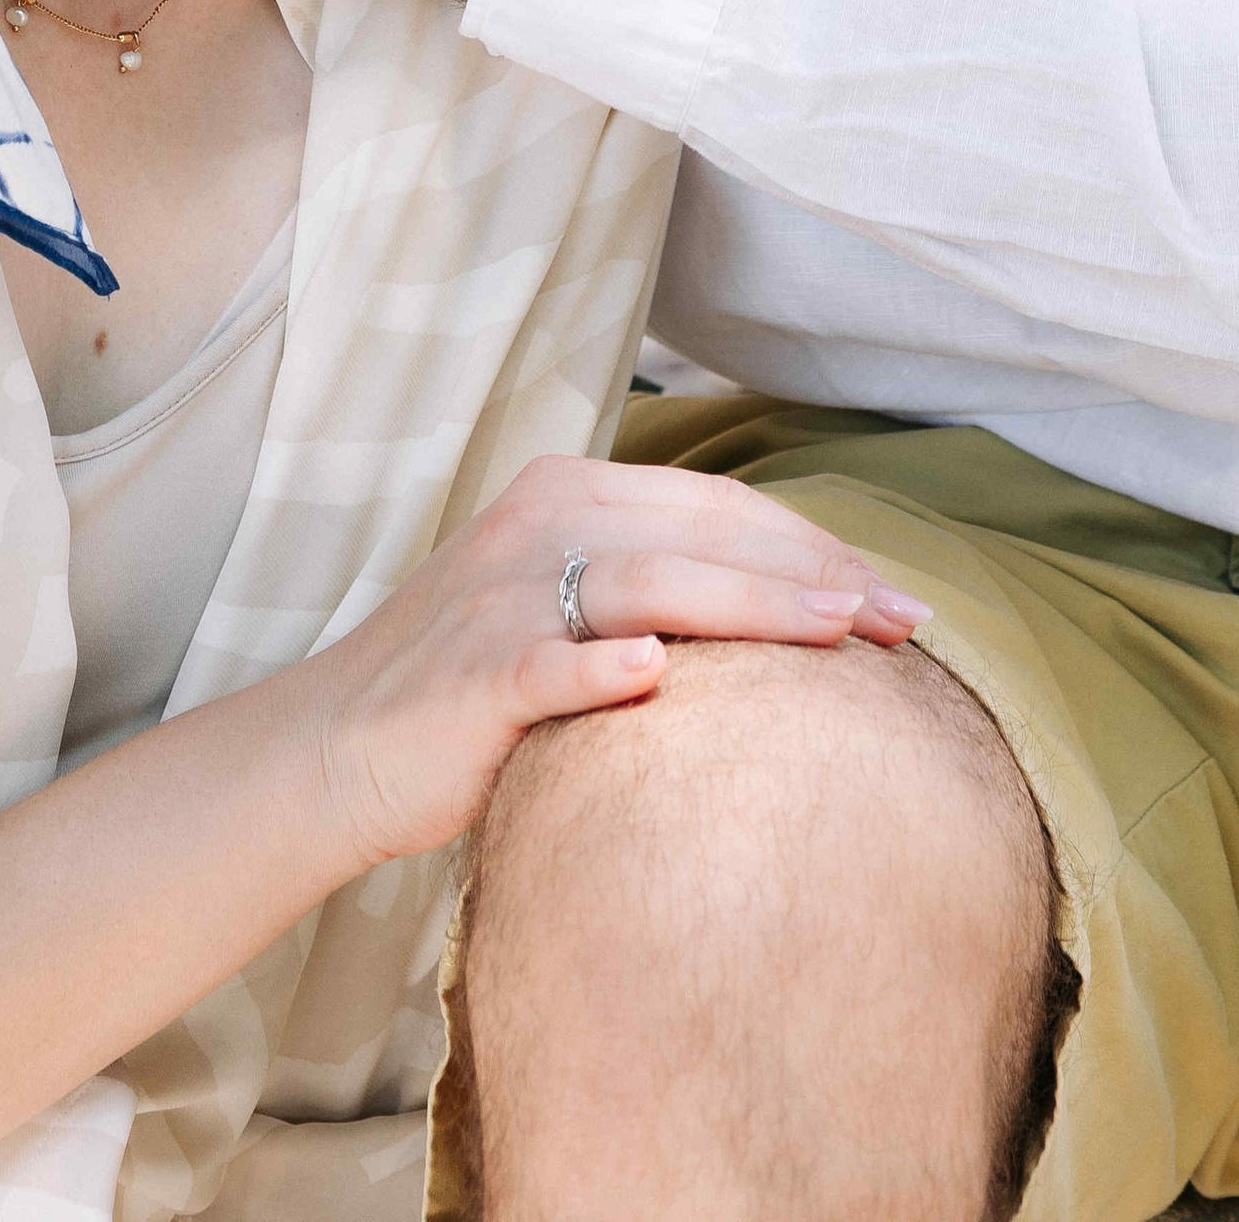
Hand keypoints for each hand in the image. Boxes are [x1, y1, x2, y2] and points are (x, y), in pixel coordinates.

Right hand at [313, 453, 929, 872]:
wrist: (338, 745)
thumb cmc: (477, 684)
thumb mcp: (567, 603)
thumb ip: (657, 586)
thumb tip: (801, 603)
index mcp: (569, 494)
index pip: (715, 506)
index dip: (811, 545)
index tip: (891, 597)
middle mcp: (539, 525)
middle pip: (698, 534)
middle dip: (811, 573)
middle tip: (900, 620)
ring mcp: (503, 597)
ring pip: (646, 583)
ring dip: (749, 604)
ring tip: (835, 633)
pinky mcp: (473, 674)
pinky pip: (548, 664)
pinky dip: (601, 669)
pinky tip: (656, 680)